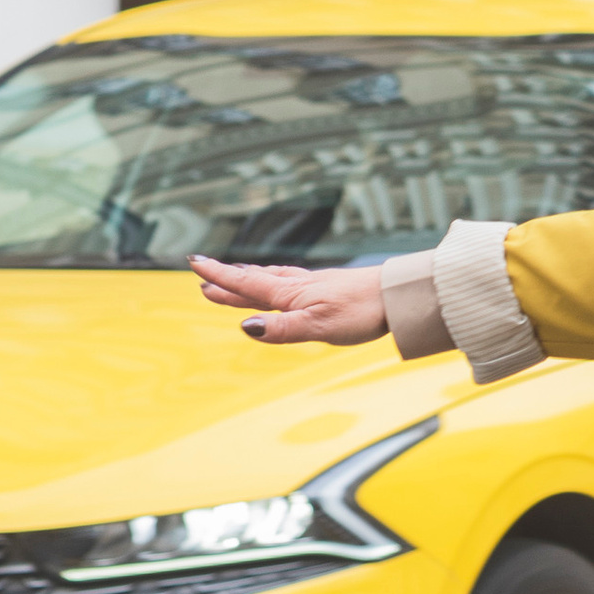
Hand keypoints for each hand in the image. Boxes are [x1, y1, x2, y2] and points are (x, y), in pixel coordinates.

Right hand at [192, 255, 387, 346]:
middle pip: (256, 281)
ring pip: (274, 278)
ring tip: (236, 274)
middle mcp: (299, 286)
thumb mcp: (318, 328)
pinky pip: (292, 281)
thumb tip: (245, 327)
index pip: (247, 284)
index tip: (196, 264)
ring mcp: (315, 285)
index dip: (220, 277)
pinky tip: (284, 283)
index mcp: (291, 295)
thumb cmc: (361, 312)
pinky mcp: (329, 288)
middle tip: (203, 274)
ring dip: (251, 277)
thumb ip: (281, 329)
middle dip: (228, 278)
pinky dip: (276, 279)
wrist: (397, 296)